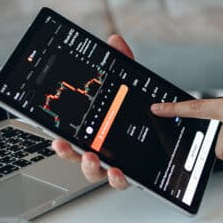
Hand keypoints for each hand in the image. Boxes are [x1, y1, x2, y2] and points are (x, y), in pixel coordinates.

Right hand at [51, 34, 132, 189]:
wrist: (167, 123)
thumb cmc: (138, 106)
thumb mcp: (131, 83)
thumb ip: (122, 62)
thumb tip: (114, 40)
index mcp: (94, 129)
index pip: (72, 137)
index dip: (61, 140)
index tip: (55, 137)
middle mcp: (101, 149)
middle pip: (77, 157)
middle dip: (70, 154)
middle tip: (67, 146)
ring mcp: (115, 162)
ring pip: (95, 173)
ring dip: (90, 168)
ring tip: (94, 159)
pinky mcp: (133, 171)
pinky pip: (122, 181)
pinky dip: (118, 179)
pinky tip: (118, 172)